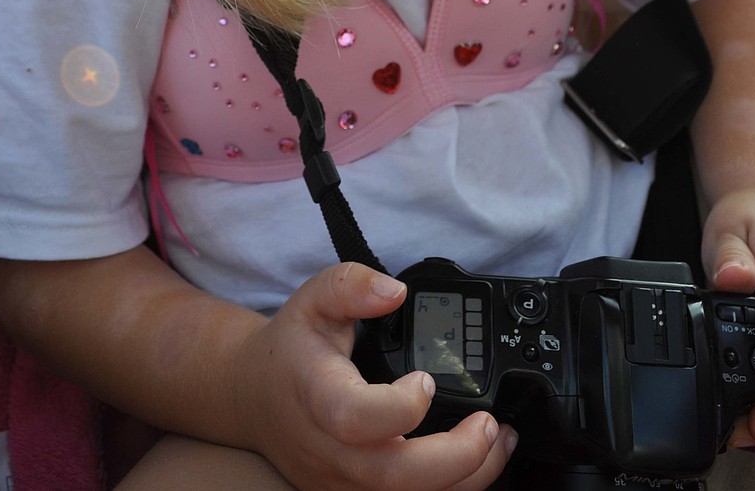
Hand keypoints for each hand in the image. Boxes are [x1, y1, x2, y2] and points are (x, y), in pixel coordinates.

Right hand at [236, 263, 517, 490]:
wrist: (254, 397)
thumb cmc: (292, 348)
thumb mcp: (313, 298)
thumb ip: (351, 284)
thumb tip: (395, 292)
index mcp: (317, 395)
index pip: (355, 418)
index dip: (399, 407)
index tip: (427, 378)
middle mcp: (328, 450)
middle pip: (393, 477)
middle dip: (454, 458)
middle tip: (489, 424)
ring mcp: (341, 482)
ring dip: (465, 479)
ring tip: (499, 441)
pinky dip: (451, 488)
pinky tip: (478, 461)